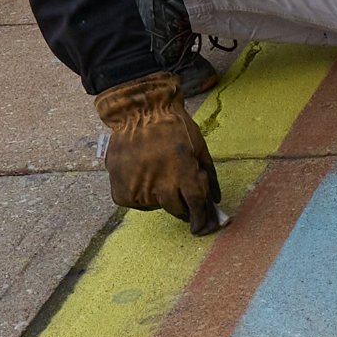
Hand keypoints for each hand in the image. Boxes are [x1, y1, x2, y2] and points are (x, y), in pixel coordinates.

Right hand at [94, 71, 223, 233]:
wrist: (140, 111)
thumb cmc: (174, 127)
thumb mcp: (200, 148)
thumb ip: (208, 176)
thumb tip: (215, 200)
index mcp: (183, 174)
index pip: (196, 205)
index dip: (201, 218)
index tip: (202, 225)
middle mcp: (160, 185)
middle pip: (176, 209)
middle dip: (183, 207)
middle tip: (182, 197)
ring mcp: (138, 189)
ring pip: (155, 206)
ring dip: (161, 198)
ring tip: (158, 176)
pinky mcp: (121, 191)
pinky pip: (135, 202)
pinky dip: (140, 195)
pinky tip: (143, 177)